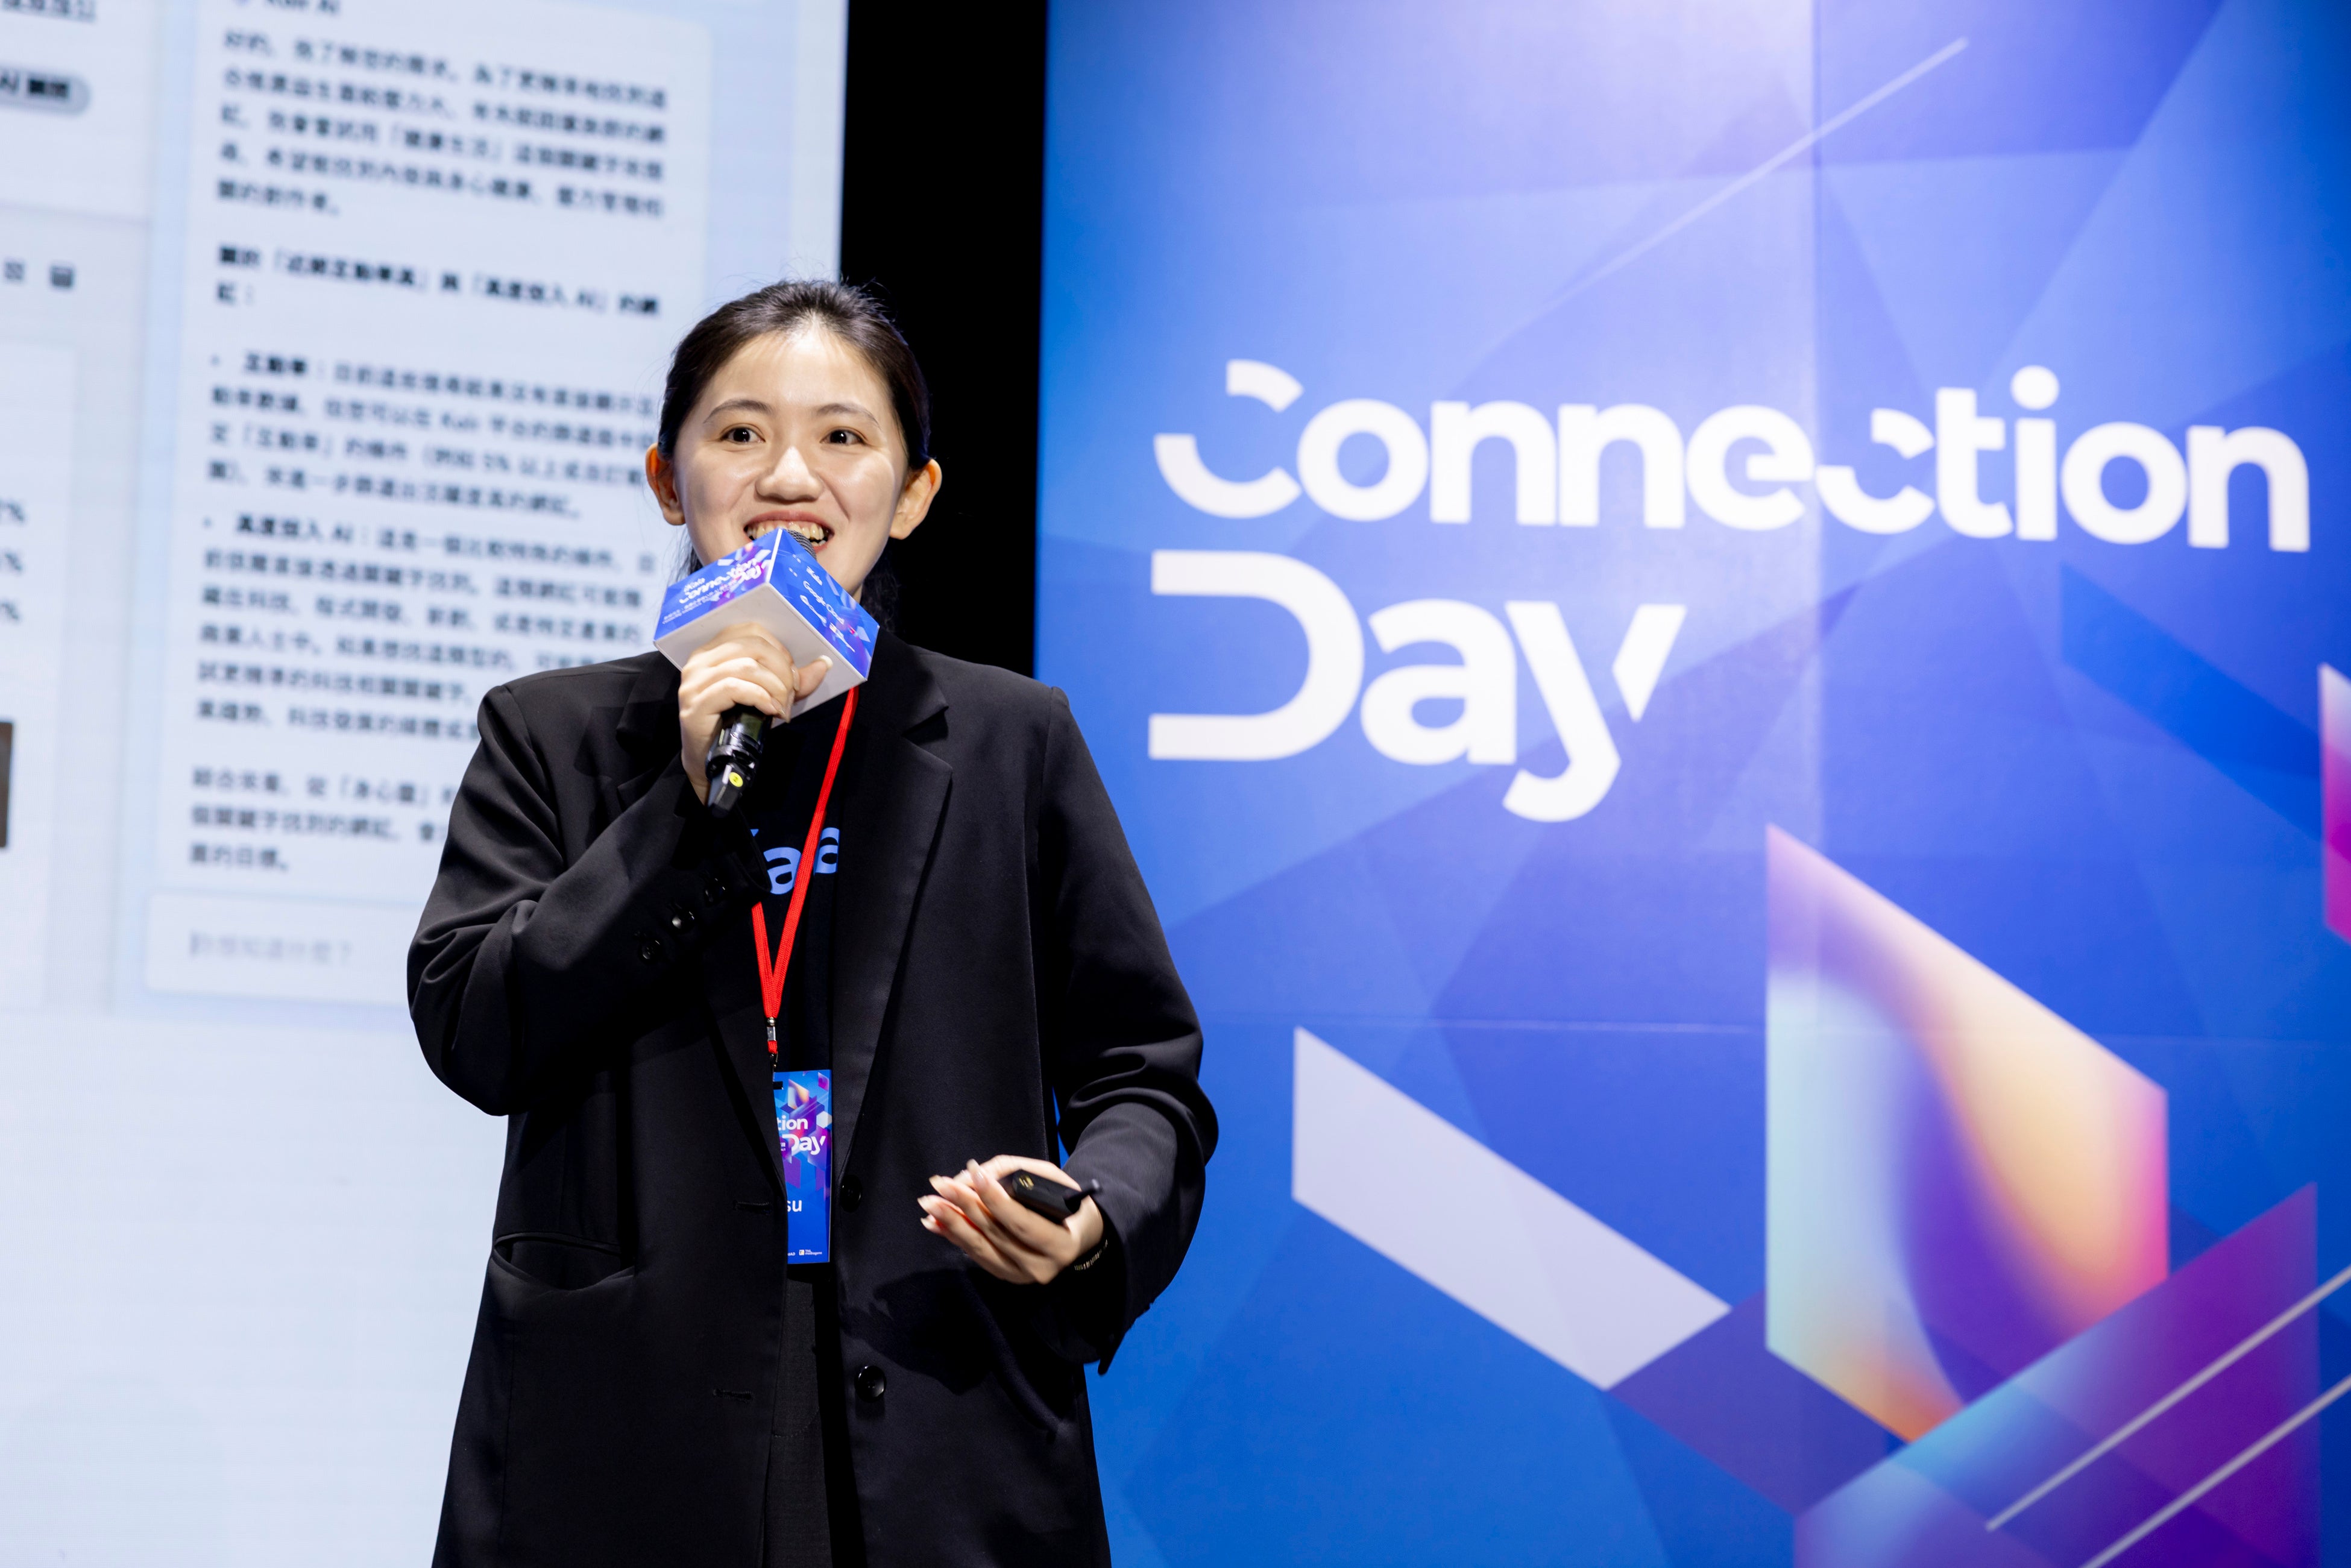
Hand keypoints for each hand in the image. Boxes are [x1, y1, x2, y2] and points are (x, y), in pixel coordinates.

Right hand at [676, 623, 829, 801]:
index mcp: (714, 650)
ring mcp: (694, 682)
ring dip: (775, 688)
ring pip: (747, 666)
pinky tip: (770, 711)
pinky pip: (734, 688)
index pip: (753, 631)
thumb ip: (793, 679)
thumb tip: (824, 663)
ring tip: (781, 708)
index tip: (792, 677)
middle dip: (782, 671)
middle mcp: (700, 660)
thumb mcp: (768, 695)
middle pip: (754, 646)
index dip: (780, 651)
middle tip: (790, 696)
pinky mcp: (695, 704)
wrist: (710, 761)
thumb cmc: (737, 723)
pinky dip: (760, 698)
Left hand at [920, 1155, 1103, 1284]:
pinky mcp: (1005, 1276)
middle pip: (995, 1234)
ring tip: (929, 1203)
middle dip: (964, 1206)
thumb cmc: (1068, 1202)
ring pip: (980, 1248)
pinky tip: (934, 1222)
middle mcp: (1041, 1267)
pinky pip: (975, 1255)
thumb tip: (978, 1174)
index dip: (995, 1199)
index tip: (974, 1173)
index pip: (1021, 1222)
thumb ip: (1018, 1172)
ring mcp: (1021, 1276)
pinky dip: (953, 1236)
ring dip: (951, 1223)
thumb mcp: (1054, 1179)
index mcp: (1061, 1243)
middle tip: (940, 1184)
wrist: (1079, 1236)